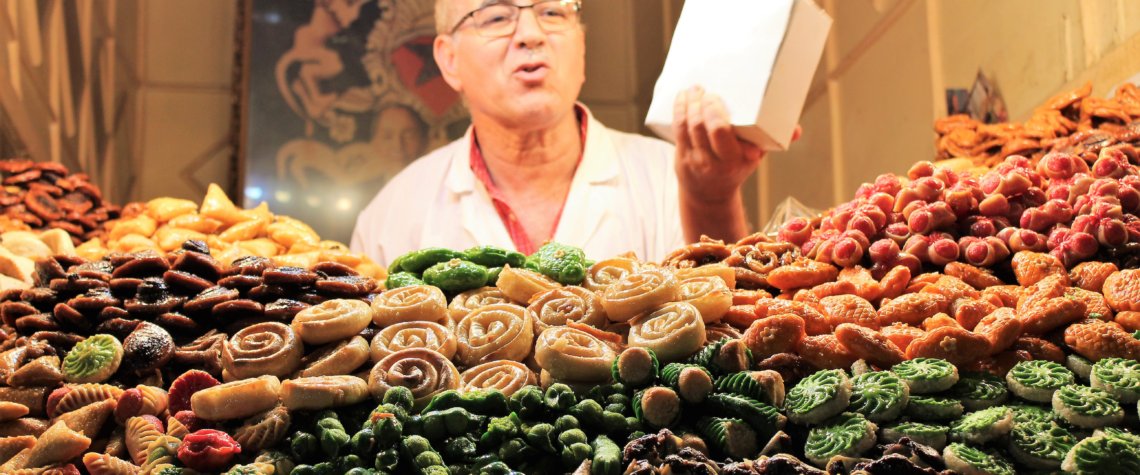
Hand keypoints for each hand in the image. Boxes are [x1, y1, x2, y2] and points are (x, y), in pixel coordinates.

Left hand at [672, 85, 800, 204]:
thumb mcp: (756, 157)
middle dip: (702, 104)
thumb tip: (797, 130)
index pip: (720, 133)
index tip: (716, 96)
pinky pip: (678, 129)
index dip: (714, 112)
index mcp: (732, 160)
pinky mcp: (680, 154)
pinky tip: (682, 97)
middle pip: (701, 126)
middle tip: (706, 90)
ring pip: (687, 126)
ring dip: (688, 103)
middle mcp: (711, 161)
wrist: (709, 193)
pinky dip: (679, 110)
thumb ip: (774, 141)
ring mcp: (693, 158)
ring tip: (695, 89)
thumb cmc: (736, 167)